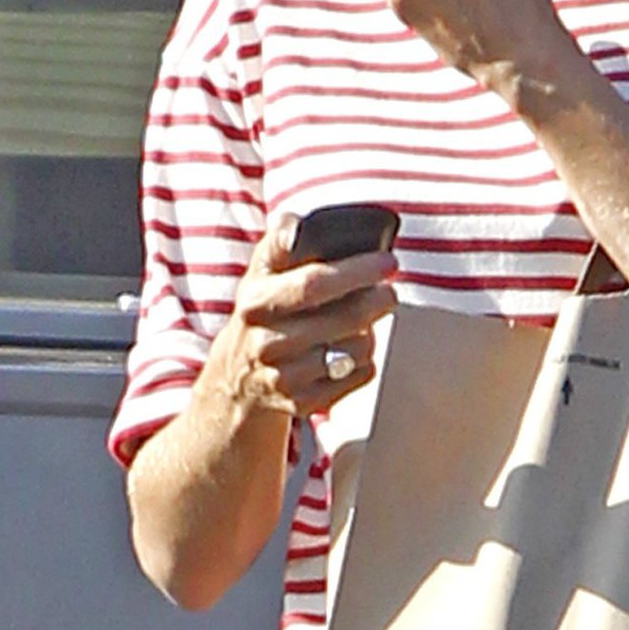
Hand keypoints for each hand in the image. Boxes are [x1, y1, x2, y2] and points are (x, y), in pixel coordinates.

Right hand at [205, 213, 397, 419]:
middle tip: (389, 292)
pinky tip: (352, 348)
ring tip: (364, 321)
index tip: (388, 261)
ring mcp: (283, 378)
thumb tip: (295, 226)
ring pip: (354, 350)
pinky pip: (357, 376)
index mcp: (255, 303)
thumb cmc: (264, 306)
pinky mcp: (303, 403)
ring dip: (370, 332)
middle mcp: (265, 344)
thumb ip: (279, 239)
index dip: (356, 271)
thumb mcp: (262, 270)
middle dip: (375, 302)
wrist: (239, 373)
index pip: (312, 284)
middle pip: (341, 321)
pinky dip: (365, 360)